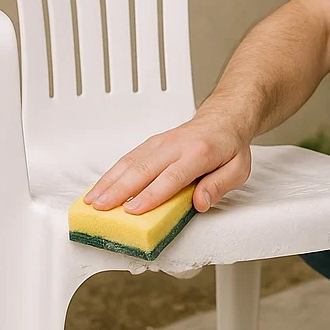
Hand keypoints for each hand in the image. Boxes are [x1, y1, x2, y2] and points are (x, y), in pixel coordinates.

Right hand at [83, 113, 251, 214]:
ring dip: (108, 182)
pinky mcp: (150, 145)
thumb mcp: (238, 170)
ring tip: (92, 201)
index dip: (151, 194)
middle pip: (142, 169)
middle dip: (119, 190)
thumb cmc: (228, 148)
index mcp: (199, 153)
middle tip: (101, 208)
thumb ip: (219, 186)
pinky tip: (100, 188)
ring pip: (129, 162)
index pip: (171, 177)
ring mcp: (159, 143)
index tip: (134, 210)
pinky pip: (127, 159)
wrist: (222, 120)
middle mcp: (175, 146)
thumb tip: (200, 202)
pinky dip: (111, 174)